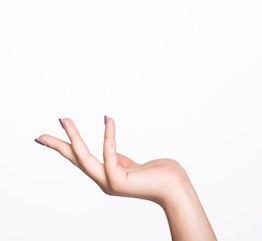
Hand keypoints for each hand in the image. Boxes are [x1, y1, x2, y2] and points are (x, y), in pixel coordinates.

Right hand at [35, 117, 187, 205]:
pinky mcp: (119, 180)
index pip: (81, 159)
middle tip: (40, 134)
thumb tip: (110, 149)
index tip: (47, 138)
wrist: (176, 187)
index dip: (66, 147)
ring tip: (65, 120)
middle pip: (76, 160)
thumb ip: (120, 159)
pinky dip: (108, 137)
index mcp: (107, 175)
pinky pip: (110, 154)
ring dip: (74, 137)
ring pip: (85, 157)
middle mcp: (105, 180)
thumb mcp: (134, 165)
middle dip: (59, 145)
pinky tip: (108, 120)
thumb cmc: (160, 174)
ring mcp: (110, 182)